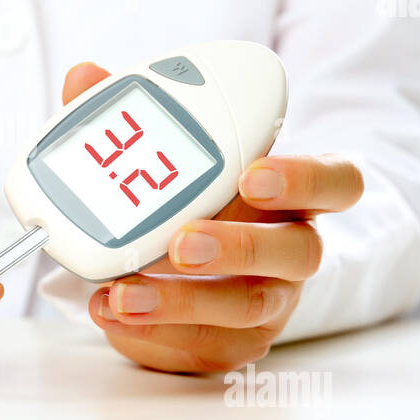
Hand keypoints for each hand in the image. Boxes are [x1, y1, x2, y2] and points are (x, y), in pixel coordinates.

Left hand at [62, 62, 363, 373]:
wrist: (171, 272)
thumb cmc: (186, 202)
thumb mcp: (164, 159)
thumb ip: (128, 120)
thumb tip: (84, 76)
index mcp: (292, 191)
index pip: (336, 181)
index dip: (304, 178)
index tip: (253, 174)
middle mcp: (293, 246)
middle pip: (299, 250)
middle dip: (238, 246)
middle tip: (181, 242)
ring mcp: (270, 299)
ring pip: (247, 305)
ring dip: (182, 300)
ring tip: (122, 293)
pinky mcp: (234, 342)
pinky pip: (203, 343)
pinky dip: (152, 332)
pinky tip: (111, 313)